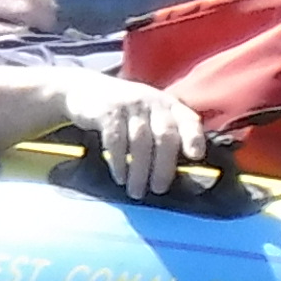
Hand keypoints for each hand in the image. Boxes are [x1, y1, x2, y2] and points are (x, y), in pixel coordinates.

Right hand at [69, 74, 202, 198]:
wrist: (85, 89)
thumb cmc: (126, 113)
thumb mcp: (150, 116)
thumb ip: (166, 137)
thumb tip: (183, 176)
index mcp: (169, 106)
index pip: (188, 120)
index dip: (193, 137)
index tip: (196, 156)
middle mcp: (153, 102)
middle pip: (164, 135)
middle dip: (163, 166)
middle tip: (158, 189)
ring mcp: (130, 105)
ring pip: (140, 141)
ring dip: (139, 170)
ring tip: (136, 191)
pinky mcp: (107, 111)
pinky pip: (116, 140)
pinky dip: (119, 162)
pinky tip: (120, 176)